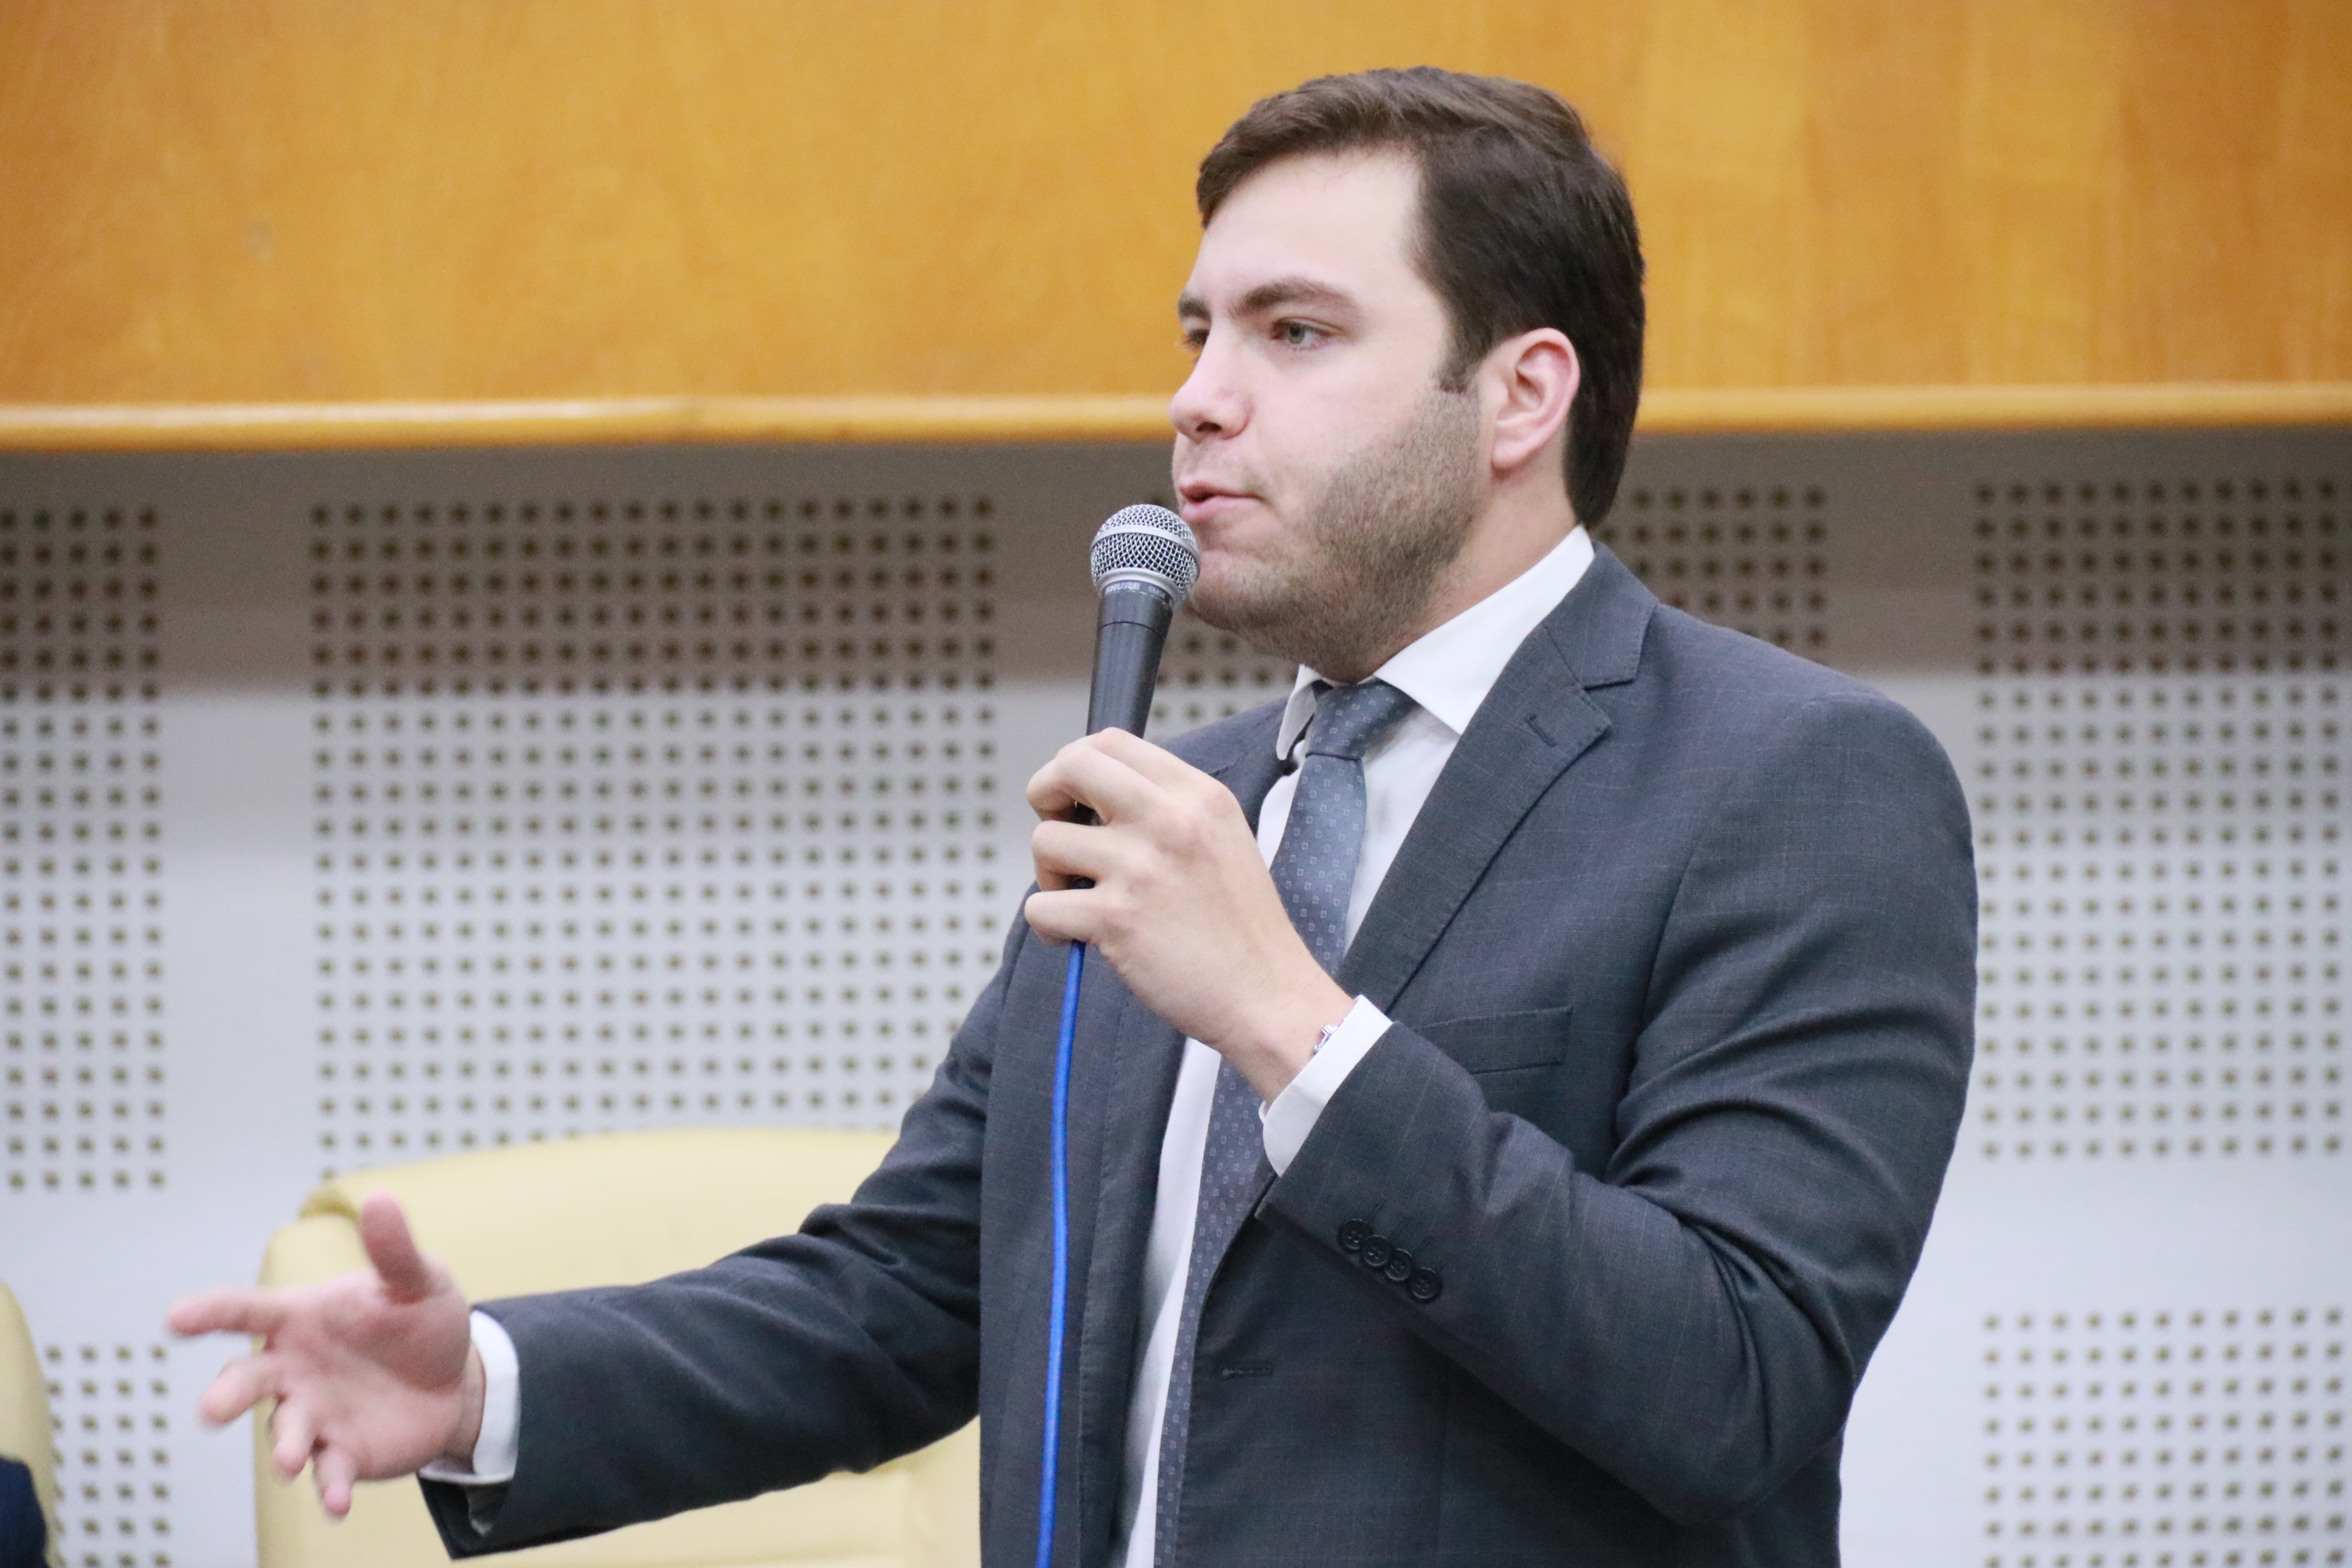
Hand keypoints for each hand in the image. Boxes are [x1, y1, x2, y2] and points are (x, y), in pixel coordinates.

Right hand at [167, 1192, 483, 1517]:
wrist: (455, 1380)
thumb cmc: (422, 1321)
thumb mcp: (419, 1281)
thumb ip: (395, 1250)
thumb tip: (379, 1200)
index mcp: (302, 1318)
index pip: (246, 1311)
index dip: (209, 1312)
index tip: (175, 1318)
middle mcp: (294, 1369)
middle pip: (246, 1382)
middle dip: (225, 1397)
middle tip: (211, 1411)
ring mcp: (312, 1414)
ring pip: (283, 1431)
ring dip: (283, 1447)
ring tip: (290, 1461)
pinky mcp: (340, 1453)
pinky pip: (328, 1472)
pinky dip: (329, 1488)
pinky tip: (336, 1504)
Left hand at [1026, 728, 1350, 1099]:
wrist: (1268, 996)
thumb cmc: (1240, 928)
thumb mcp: (1221, 839)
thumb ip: (1168, 808)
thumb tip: (1091, 796)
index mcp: (1198, 794)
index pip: (1110, 741)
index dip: (1075, 766)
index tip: (1078, 803)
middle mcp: (1171, 819)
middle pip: (1070, 765)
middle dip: (1045, 795)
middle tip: (1061, 835)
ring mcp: (1141, 867)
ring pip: (1045, 841)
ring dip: (1049, 874)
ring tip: (1081, 901)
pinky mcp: (1117, 918)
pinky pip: (1041, 906)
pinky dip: (1050, 926)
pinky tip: (1078, 939)